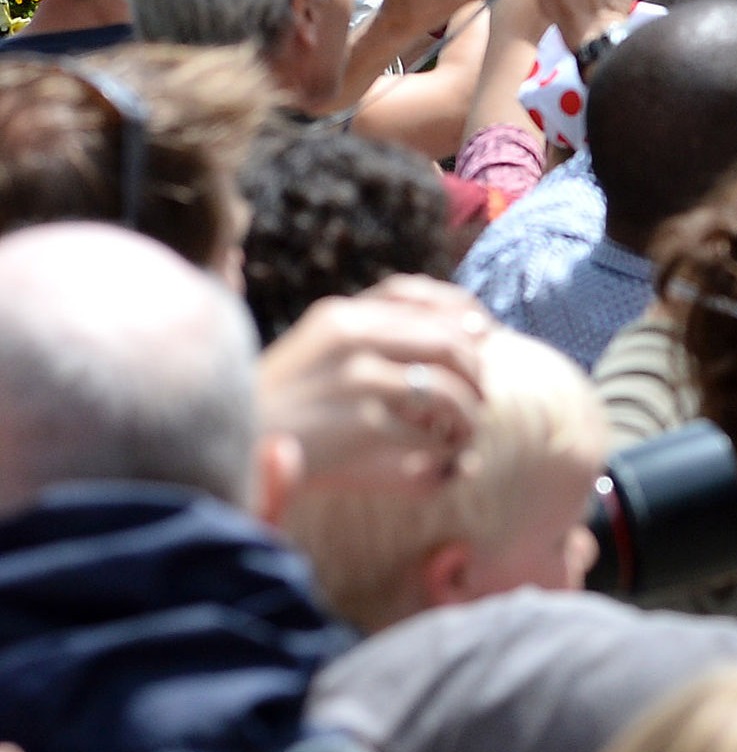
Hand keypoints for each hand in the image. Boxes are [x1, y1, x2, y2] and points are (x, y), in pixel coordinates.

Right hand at [255, 277, 492, 505]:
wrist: (234, 448)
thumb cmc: (285, 402)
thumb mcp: (320, 349)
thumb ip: (381, 331)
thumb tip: (477, 327)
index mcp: (340, 315)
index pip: (419, 297)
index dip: (462, 313)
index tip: (485, 335)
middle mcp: (351, 337)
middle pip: (447, 341)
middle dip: (475, 371)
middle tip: (480, 396)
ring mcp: (356, 378)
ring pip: (445, 391)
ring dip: (466, 414)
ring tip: (464, 431)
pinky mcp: (360, 422)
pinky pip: (426, 432)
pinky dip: (444, 446)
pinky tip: (443, 454)